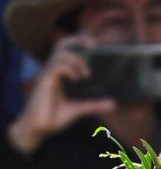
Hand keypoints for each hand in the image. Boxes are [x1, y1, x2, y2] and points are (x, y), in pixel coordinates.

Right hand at [6, 35, 115, 154]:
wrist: (38, 128)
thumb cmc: (53, 116)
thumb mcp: (79, 109)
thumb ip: (94, 104)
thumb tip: (114, 104)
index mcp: (60, 72)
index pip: (68, 49)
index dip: (80, 42)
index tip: (96, 45)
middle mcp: (53, 69)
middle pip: (62, 43)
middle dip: (78, 39)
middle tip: (94, 46)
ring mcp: (47, 73)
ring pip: (61, 53)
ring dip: (77, 60)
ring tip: (87, 75)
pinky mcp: (44, 80)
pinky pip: (56, 66)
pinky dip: (69, 68)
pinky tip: (77, 79)